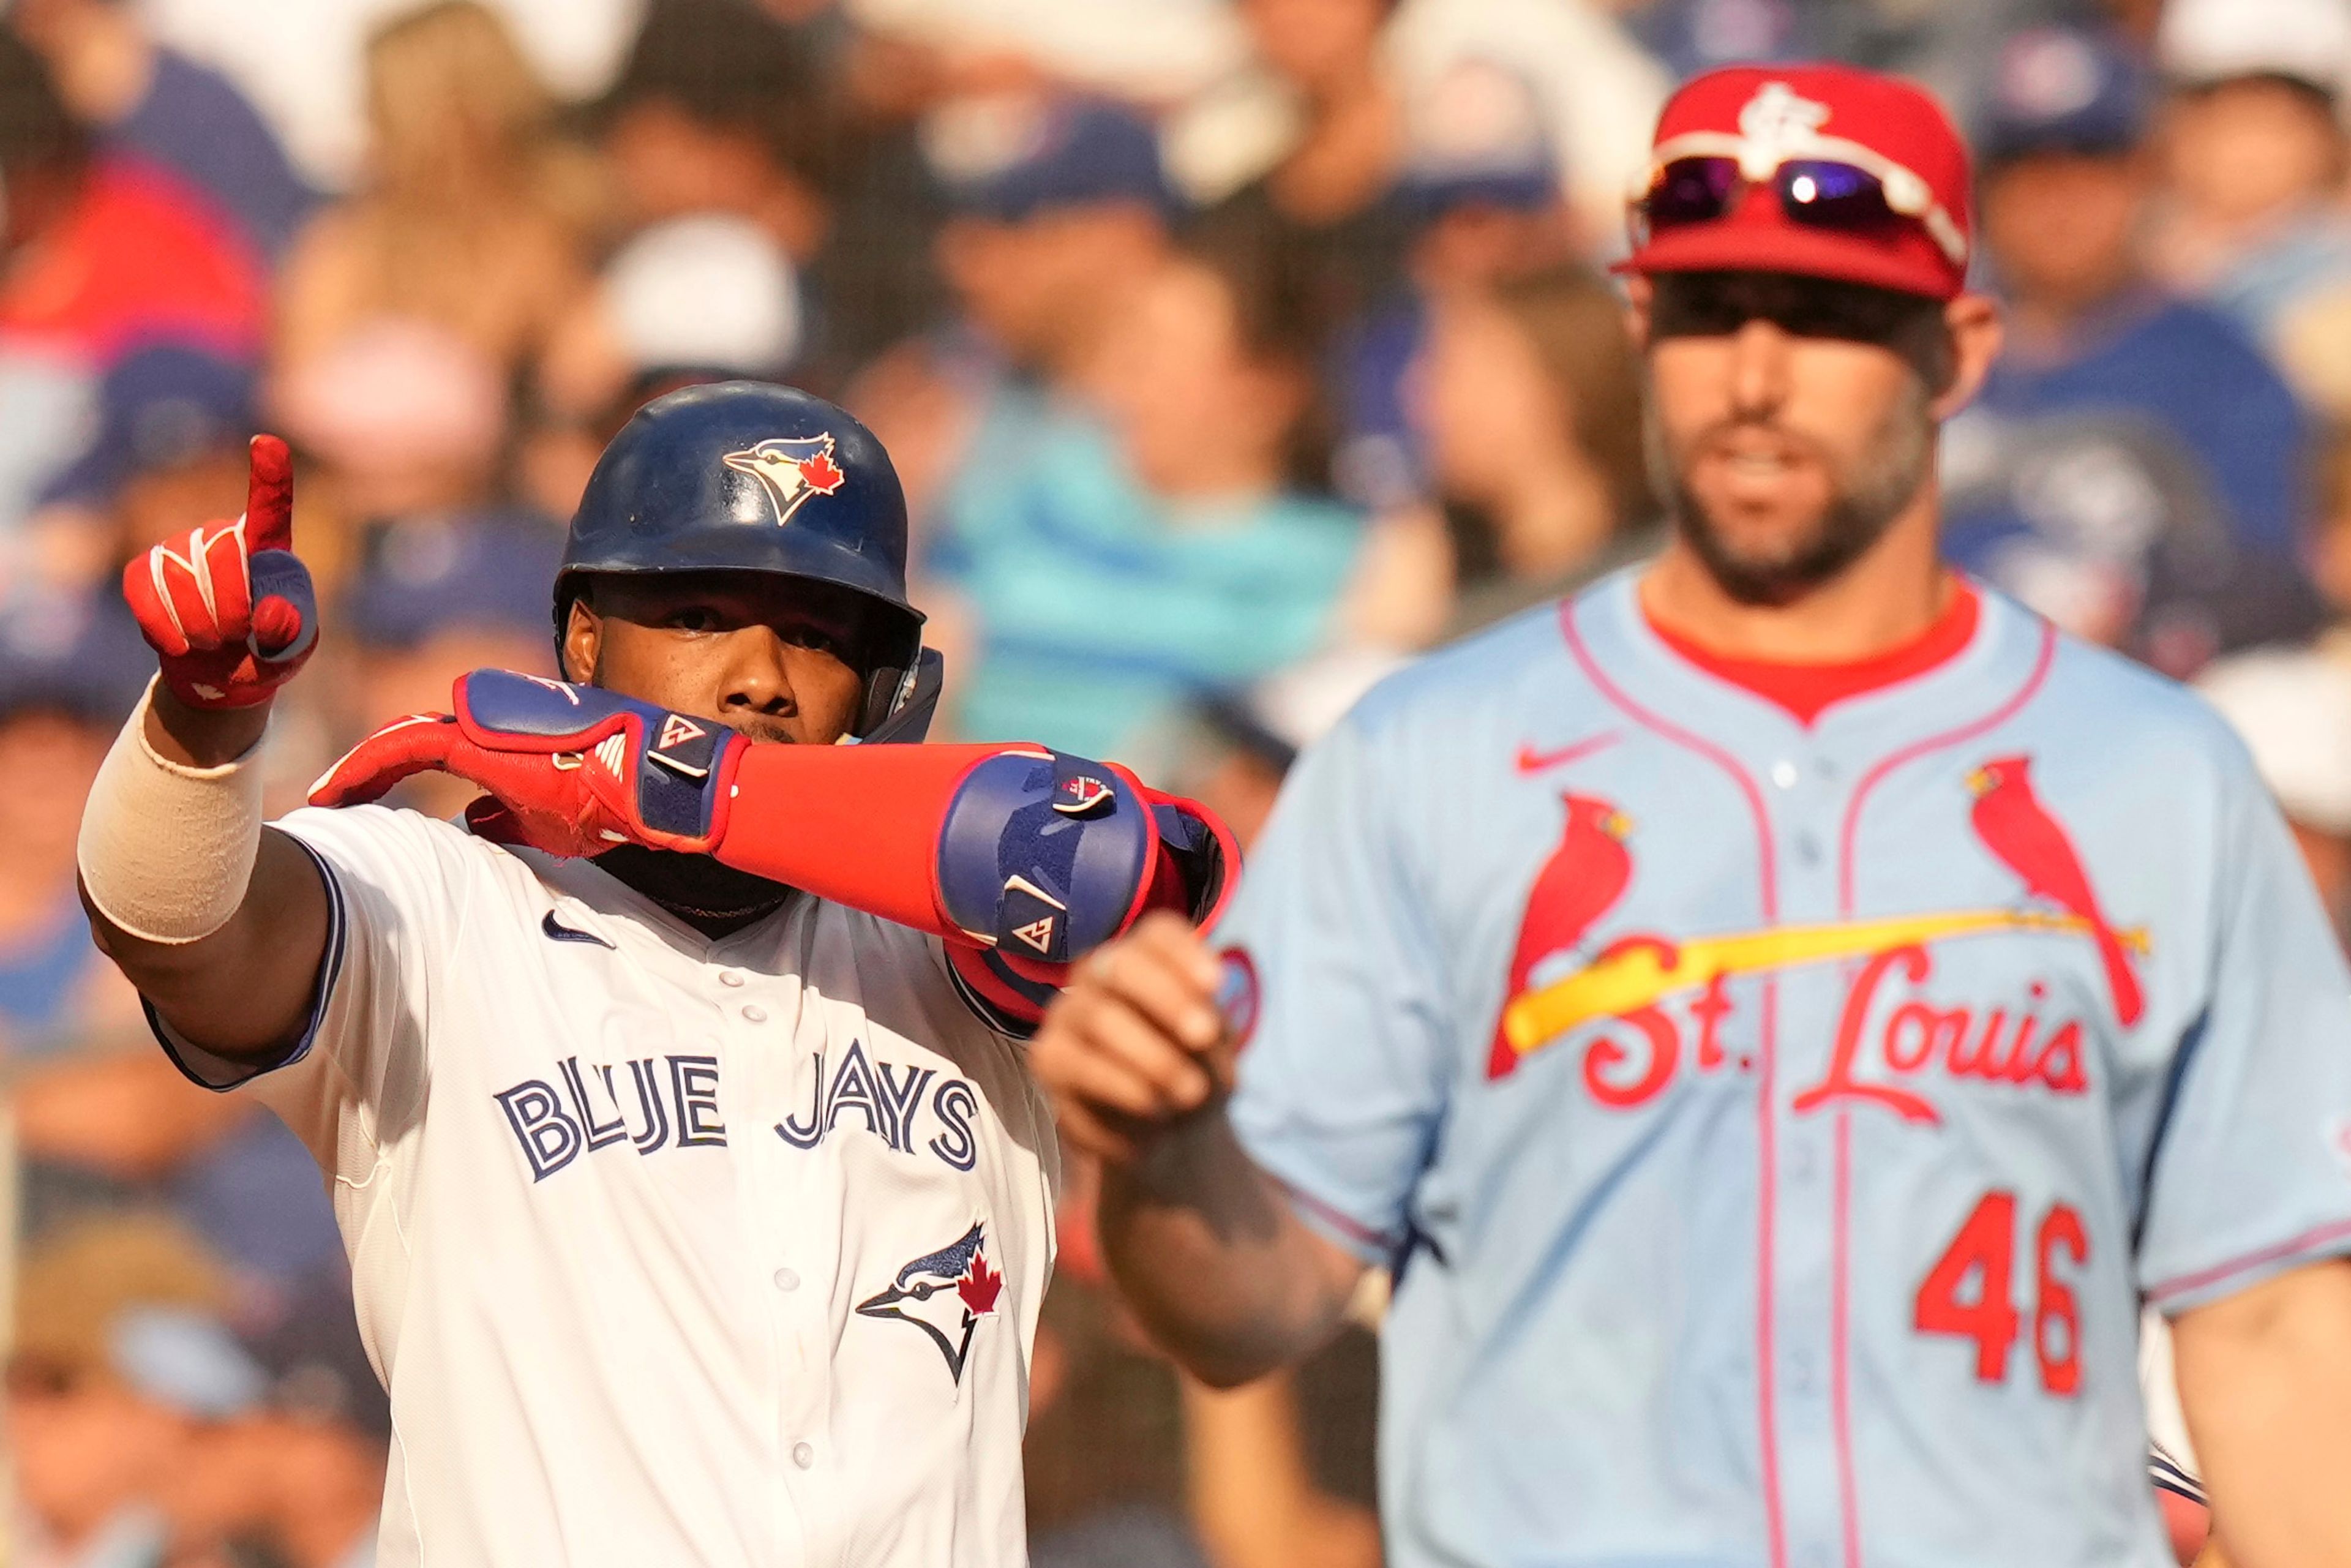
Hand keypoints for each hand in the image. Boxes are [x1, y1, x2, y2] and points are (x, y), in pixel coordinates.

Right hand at [122, 435, 316, 709]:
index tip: (267, 443)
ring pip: (180, 577)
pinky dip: (161, 626)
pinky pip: (144, 590)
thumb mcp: (291, 652)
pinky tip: (180, 646)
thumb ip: (288, 633)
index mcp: (271, 551)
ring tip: (212, 644)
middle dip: (228, 604)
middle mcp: (225, 538)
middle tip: (237, 637)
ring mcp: (182, 549)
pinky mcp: (147, 571)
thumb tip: (269, 611)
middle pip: (221, 553)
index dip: (268, 477)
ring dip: (197, 623)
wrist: (222, 676)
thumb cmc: (267, 657)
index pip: (271, 509)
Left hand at [307, 669, 743, 857]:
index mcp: (493, 740)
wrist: (643, 784)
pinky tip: (335, 792)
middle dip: (360, 772)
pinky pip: (405, 749)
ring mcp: (477, 724)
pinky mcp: (479, 738)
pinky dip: (365, 768)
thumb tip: (472, 823)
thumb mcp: (542, 818)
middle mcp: (479, 721)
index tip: (342, 799)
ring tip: (322, 798)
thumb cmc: (605, 800)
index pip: (420, 750)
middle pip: (404, 742)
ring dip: (359, 771)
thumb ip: (502, 815)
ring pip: (401, 742)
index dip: (376, 773)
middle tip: (324, 799)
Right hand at [1030, 911, 1233, 1162]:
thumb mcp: (1215, 1054)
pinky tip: (1153, 1116)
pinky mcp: (1047, 1059)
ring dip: (1152, 1057)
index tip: (1216, 984)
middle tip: (1203, 1037)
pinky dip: (1125, 1094)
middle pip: (1121, 965)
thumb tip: (1201, 1027)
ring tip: (1191, 1094)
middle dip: (1167, 998)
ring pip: (1100, 1017)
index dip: (1184, 952)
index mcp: (1146, 959)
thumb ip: (1208, 1033)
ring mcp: (1066, 1014)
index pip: (1157, 933)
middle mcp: (1098, 975)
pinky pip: (1082, 1070)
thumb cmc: (1193, 1071)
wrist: (1164, 1134)